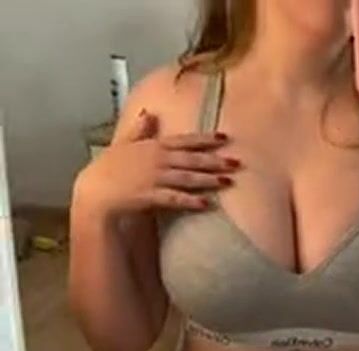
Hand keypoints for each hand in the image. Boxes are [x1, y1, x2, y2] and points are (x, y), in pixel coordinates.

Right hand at [74, 110, 240, 218]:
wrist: (96, 192)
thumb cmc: (108, 169)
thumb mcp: (123, 143)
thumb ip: (139, 129)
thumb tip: (149, 113)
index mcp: (153, 146)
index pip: (184, 140)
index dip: (205, 139)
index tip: (224, 138)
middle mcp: (157, 160)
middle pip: (192, 159)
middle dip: (215, 160)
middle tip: (236, 162)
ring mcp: (154, 178)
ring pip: (187, 178)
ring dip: (209, 180)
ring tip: (228, 182)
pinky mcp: (151, 196)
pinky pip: (175, 198)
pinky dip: (191, 200)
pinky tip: (207, 204)